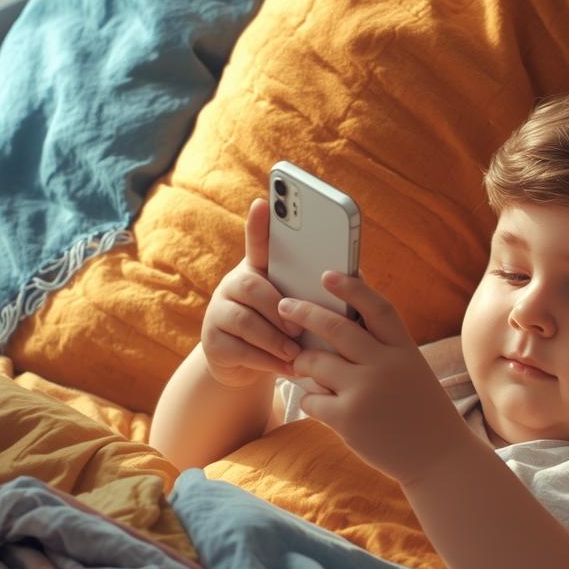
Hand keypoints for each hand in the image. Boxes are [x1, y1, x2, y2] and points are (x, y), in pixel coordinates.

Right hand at [199, 198, 305, 388]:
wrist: (246, 366)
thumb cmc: (282, 330)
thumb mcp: (297, 308)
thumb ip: (315, 291)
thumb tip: (355, 276)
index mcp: (258, 271)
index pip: (257, 242)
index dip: (259, 223)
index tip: (264, 202)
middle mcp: (233, 286)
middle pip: (249, 285)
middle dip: (278, 308)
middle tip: (300, 327)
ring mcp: (218, 313)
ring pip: (245, 321)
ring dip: (276, 339)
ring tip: (295, 352)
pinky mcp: (213, 343)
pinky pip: (241, 350)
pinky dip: (268, 361)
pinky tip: (286, 367)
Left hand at [280, 271, 472, 485]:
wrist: (439, 459)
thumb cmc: (420, 411)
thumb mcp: (411, 371)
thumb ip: (381, 350)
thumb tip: (335, 327)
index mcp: (404, 349)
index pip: (376, 307)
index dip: (351, 287)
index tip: (328, 275)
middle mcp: (385, 365)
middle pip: (335, 327)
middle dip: (304, 313)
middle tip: (284, 306)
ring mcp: (365, 391)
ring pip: (315, 362)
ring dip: (303, 362)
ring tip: (302, 365)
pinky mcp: (348, 418)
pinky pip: (311, 398)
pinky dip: (310, 399)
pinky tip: (320, 405)